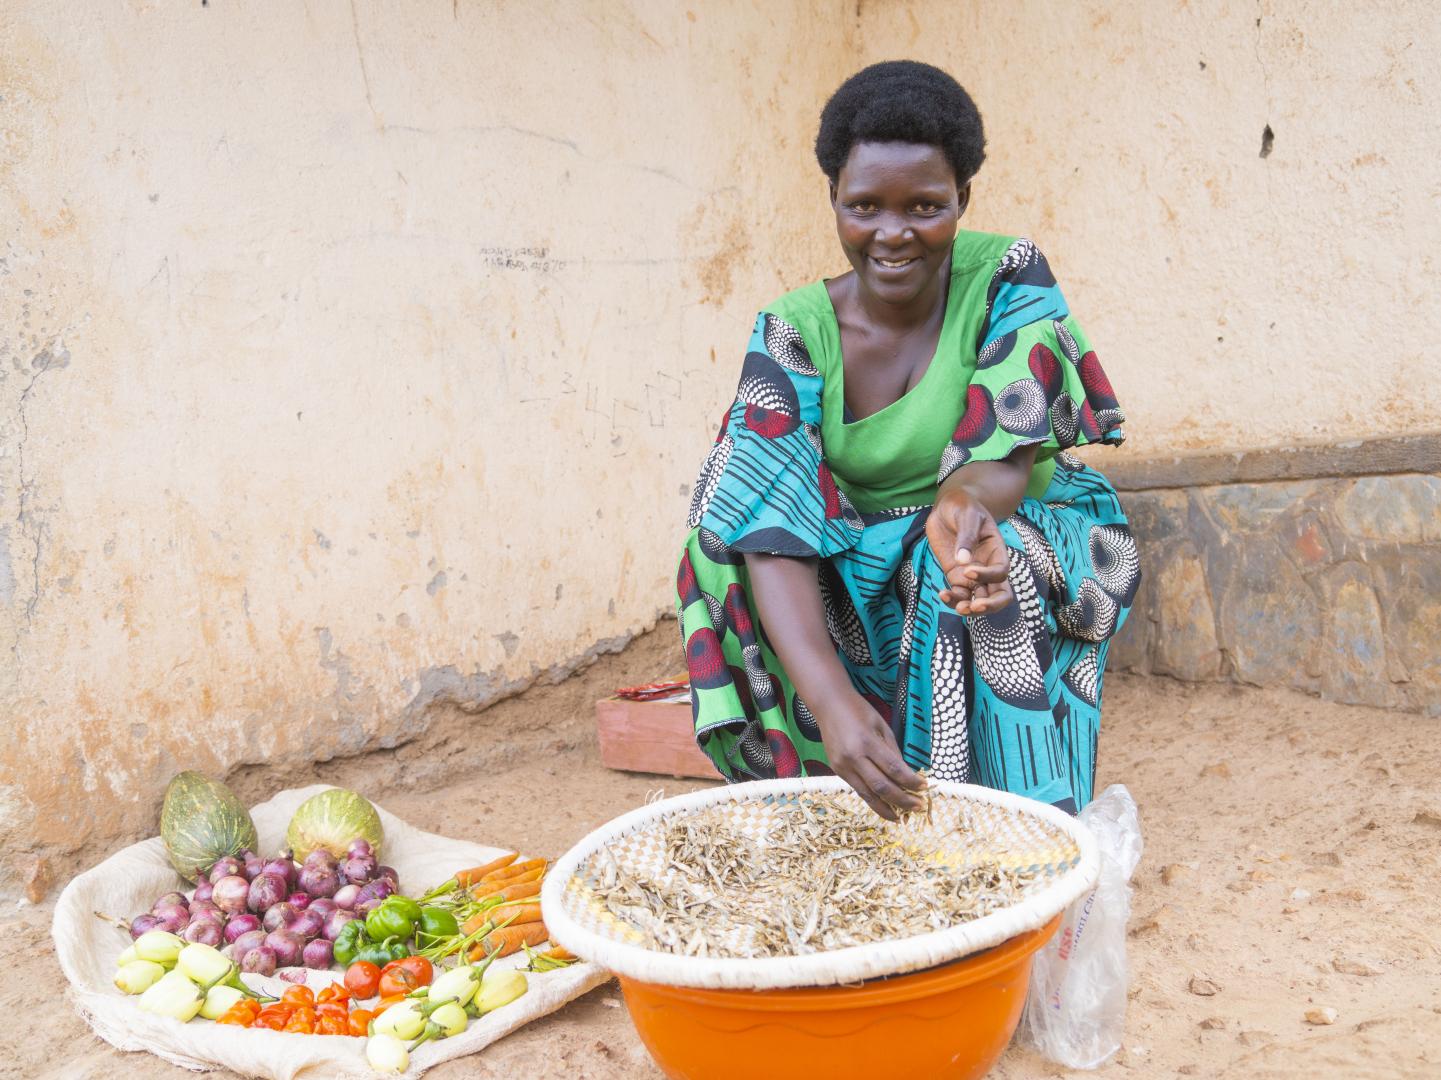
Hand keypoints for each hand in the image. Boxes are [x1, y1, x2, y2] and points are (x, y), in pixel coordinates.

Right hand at [815, 692, 926, 820]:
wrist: (828, 705)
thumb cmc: (858, 710)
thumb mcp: (882, 725)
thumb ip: (893, 751)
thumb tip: (906, 775)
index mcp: (867, 742)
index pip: (894, 769)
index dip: (911, 782)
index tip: (924, 788)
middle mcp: (853, 757)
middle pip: (882, 786)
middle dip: (902, 800)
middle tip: (918, 806)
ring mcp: (843, 766)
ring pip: (868, 795)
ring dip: (887, 808)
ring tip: (902, 816)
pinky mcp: (837, 770)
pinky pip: (858, 789)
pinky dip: (873, 799)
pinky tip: (884, 805)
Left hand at [926, 489, 1014, 615]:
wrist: (948, 507)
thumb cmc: (963, 507)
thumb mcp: (967, 515)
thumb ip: (966, 536)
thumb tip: (962, 560)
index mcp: (997, 551)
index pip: (1001, 571)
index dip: (987, 576)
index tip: (967, 570)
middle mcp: (988, 566)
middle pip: (1000, 595)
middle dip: (990, 605)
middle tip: (974, 606)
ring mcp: (972, 574)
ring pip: (979, 600)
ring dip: (970, 608)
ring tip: (957, 607)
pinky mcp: (956, 576)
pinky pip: (959, 595)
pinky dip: (953, 600)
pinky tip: (942, 594)